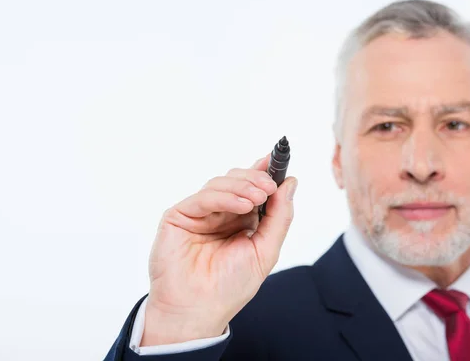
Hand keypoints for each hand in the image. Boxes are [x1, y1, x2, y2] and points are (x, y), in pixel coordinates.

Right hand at [141, 154, 297, 345]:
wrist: (198, 311)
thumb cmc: (230, 287)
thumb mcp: (265, 251)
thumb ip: (279, 217)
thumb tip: (291, 184)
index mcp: (241, 220)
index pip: (253, 187)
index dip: (265, 170)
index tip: (279, 158)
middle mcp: (221, 213)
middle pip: (238, 180)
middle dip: (256, 179)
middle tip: (270, 186)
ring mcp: (200, 213)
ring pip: (221, 183)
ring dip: (243, 186)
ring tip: (257, 198)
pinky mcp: (179, 216)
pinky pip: (203, 197)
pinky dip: (224, 197)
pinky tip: (242, 205)